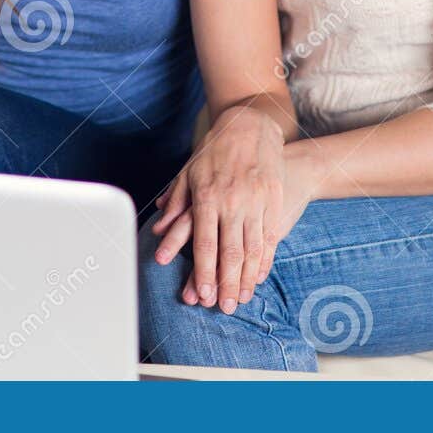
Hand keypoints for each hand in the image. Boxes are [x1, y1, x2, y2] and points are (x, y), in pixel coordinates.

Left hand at [149, 105, 286, 312]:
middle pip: (230, 252)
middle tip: (223, 308)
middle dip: (225, 284)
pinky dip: (264, 259)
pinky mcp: (273, 200)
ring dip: (246, 278)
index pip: (205, 243)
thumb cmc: (215, 150)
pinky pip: (270, 237)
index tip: (201, 295)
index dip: (204, 273)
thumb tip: (159, 229)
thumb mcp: (189, 171)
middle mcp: (233, 201)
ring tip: (241, 299)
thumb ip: (176, 202)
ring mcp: (257, 201)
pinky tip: (258, 276)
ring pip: (252, 248)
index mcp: (208, 196)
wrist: (252, 125)